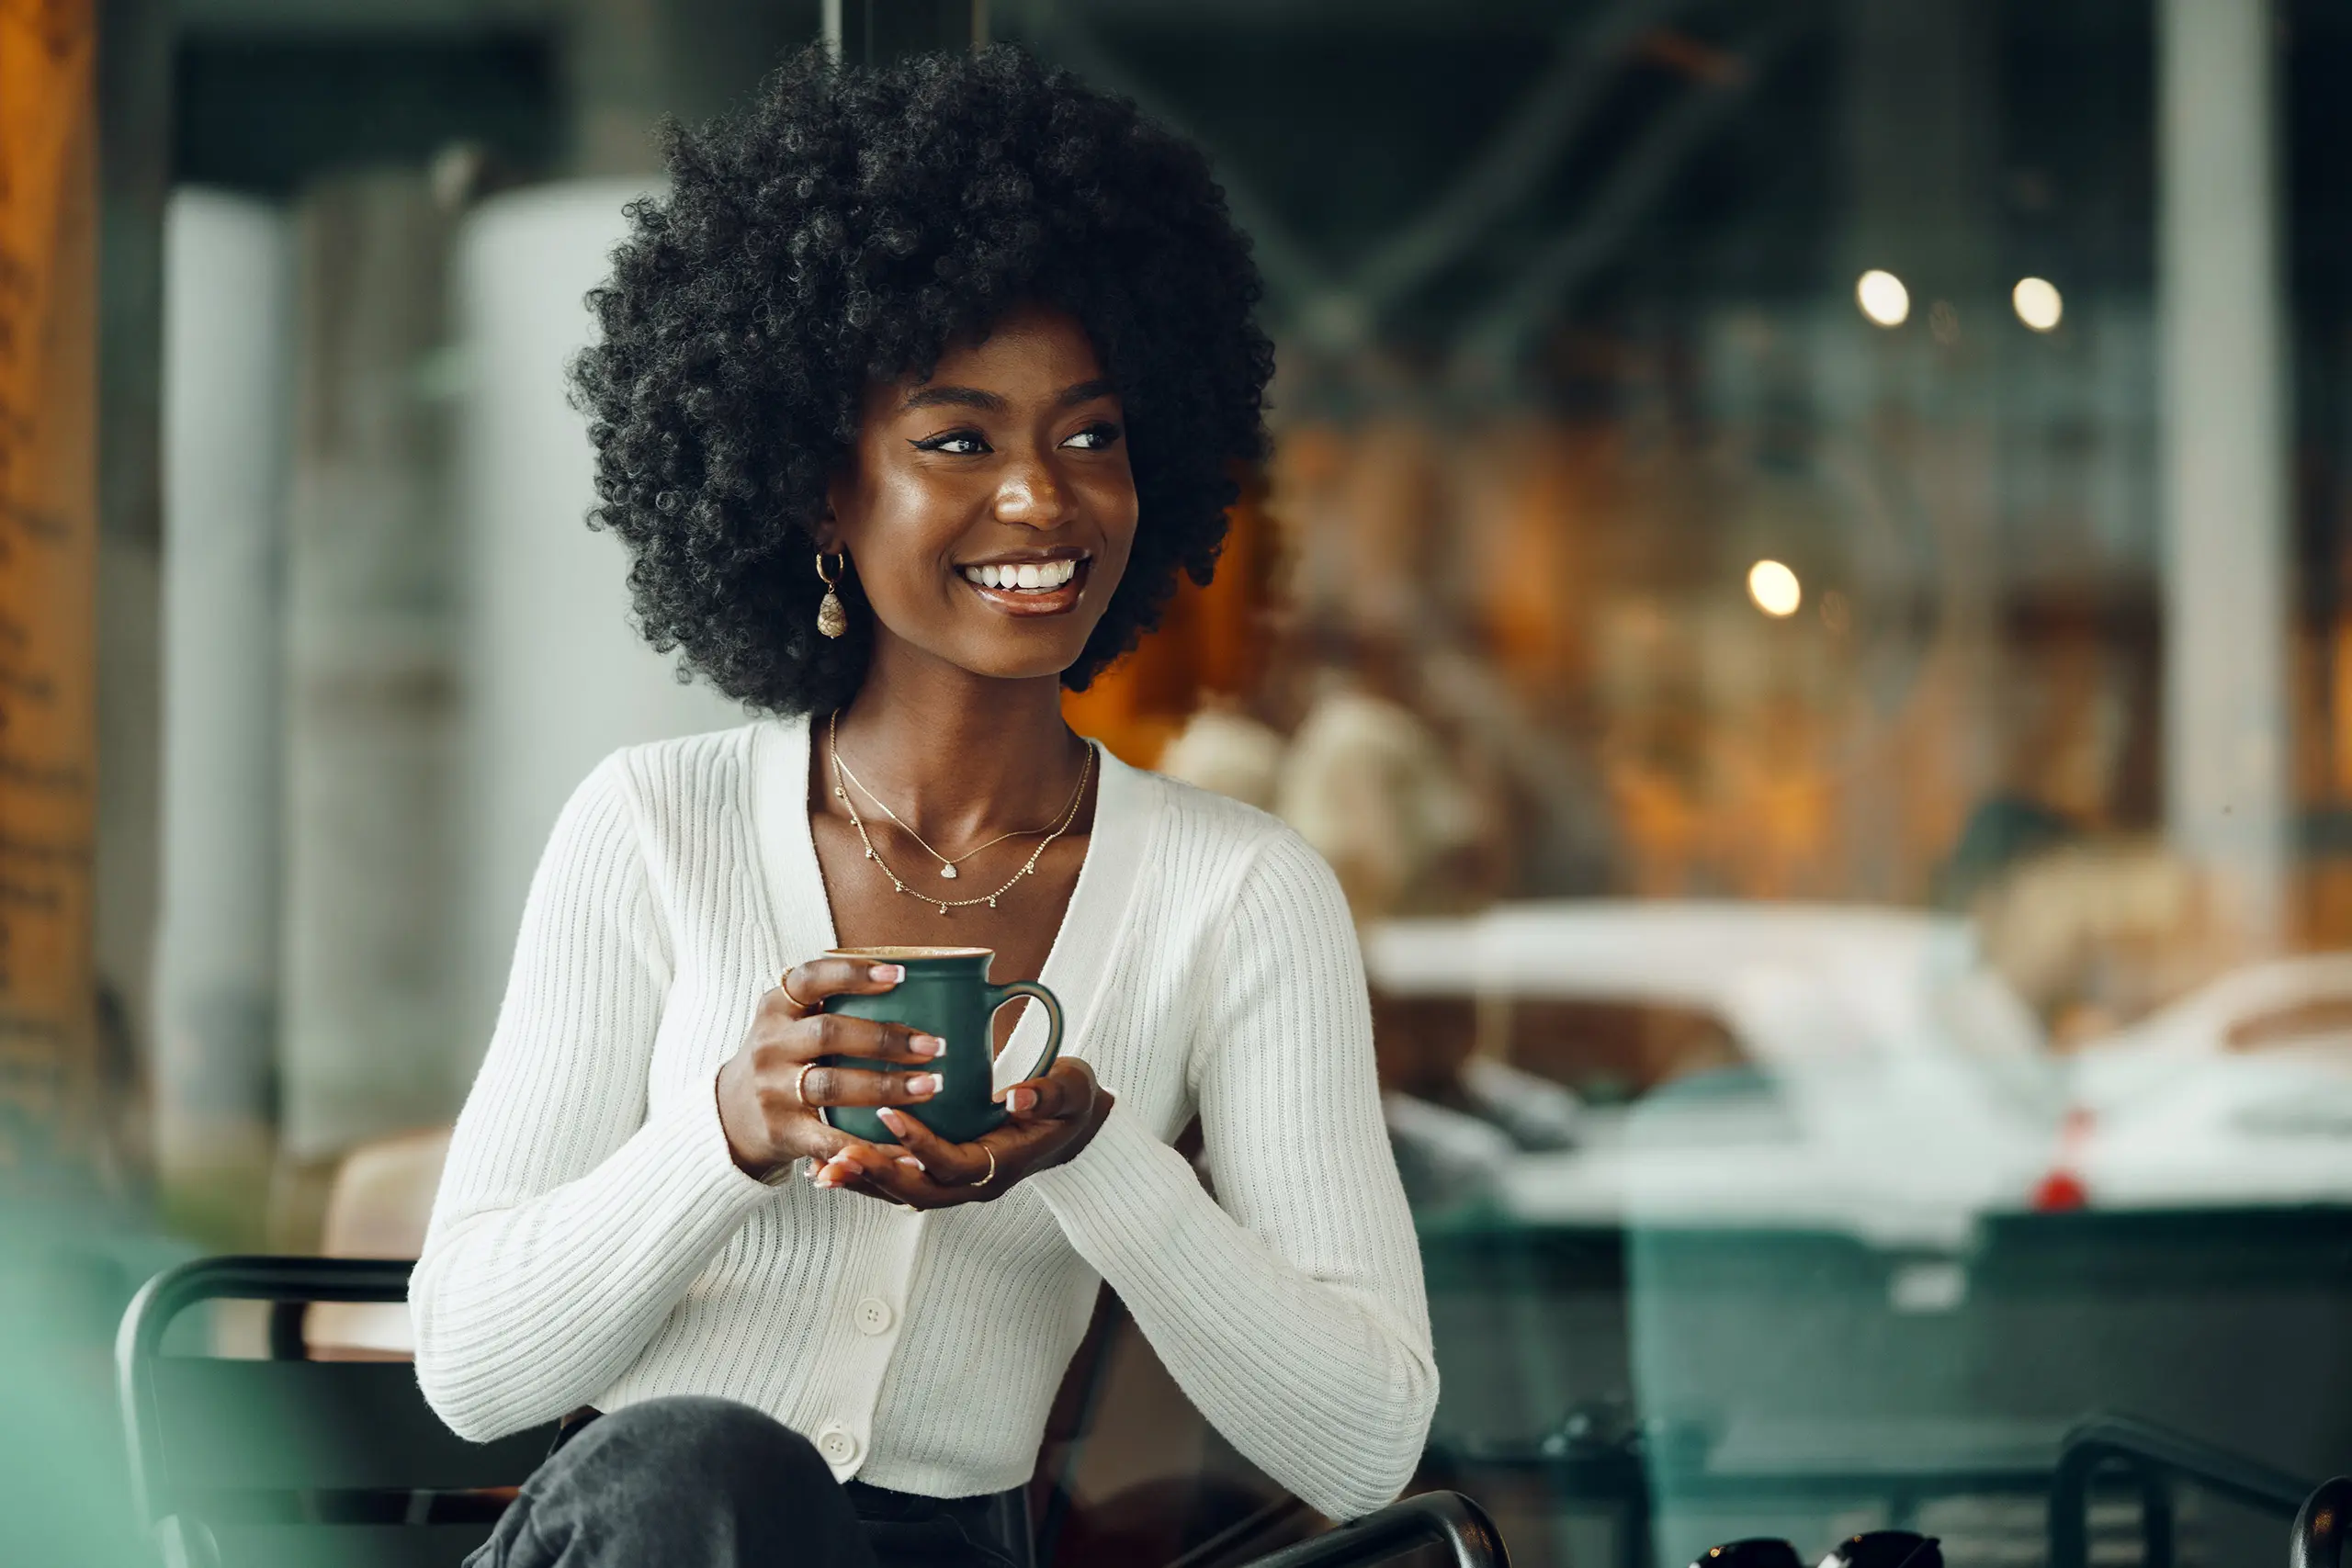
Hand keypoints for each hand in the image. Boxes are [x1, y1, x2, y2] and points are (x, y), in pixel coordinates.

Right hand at [715, 957, 949, 1179]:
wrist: (732, 1115)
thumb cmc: (781, 1058)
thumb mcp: (789, 1022)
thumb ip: (830, 1001)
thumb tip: (909, 978)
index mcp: (775, 1008)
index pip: (810, 979)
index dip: (853, 974)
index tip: (900, 974)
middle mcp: (770, 1046)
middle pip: (829, 1033)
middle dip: (886, 1038)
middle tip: (934, 1045)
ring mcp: (773, 1090)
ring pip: (833, 1084)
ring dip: (887, 1086)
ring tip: (931, 1086)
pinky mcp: (783, 1132)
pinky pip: (831, 1139)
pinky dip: (871, 1146)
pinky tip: (907, 1150)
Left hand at [809, 1057, 1113, 1208]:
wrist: (1075, 1127)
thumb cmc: (1071, 1103)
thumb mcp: (1072, 1090)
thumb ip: (1049, 1093)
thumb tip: (1016, 1097)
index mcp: (1003, 1164)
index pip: (954, 1164)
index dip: (920, 1144)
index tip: (889, 1114)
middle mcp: (975, 1183)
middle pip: (919, 1191)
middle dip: (875, 1176)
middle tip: (834, 1157)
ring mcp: (957, 1184)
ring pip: (903, 1193)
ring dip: (863, 1182)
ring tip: (820, 1169)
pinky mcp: (942, 1174)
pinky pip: (900, 1181)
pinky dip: (866, 1176)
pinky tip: (829, 1164)